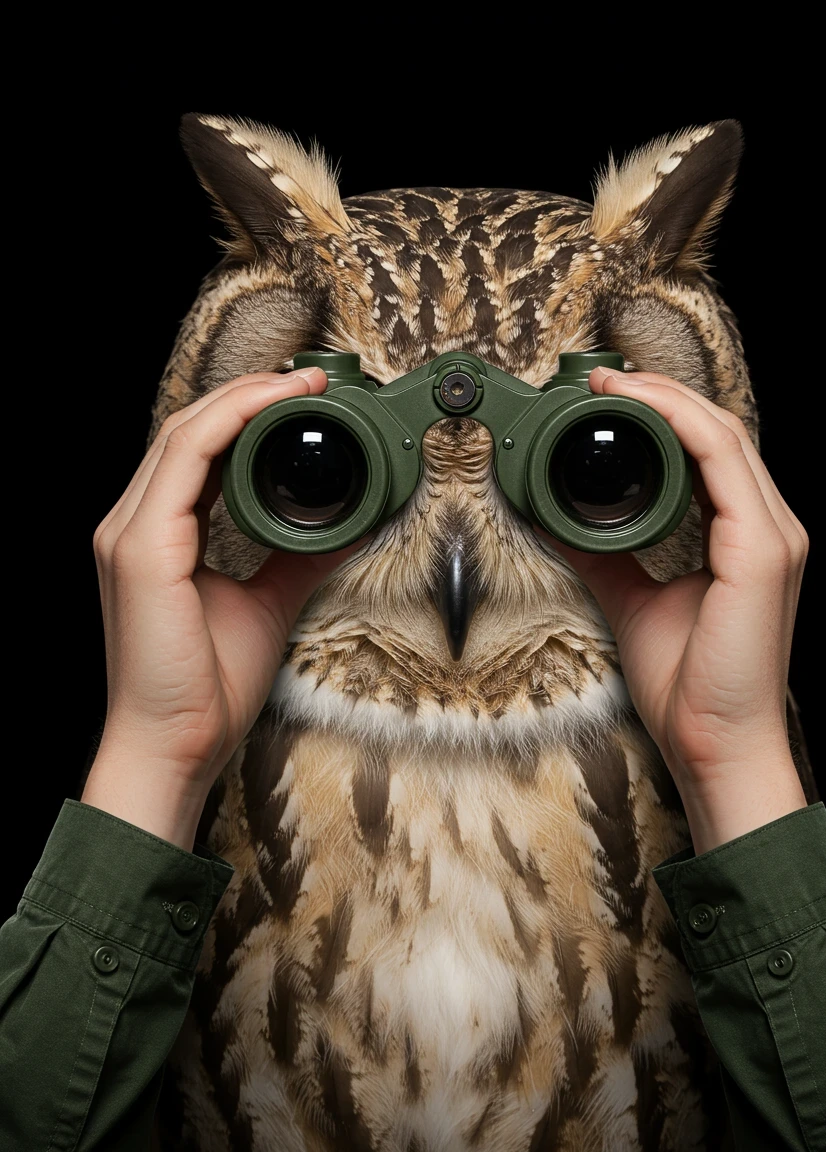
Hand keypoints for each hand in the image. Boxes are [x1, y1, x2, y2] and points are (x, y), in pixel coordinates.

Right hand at [82, 367, 360, 850]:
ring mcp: (130, 534)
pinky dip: (231, 426)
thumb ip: (297, 559)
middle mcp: (132, 526)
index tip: (304, 399)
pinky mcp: (141, 550)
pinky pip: (186, 462)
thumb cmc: (205, 688)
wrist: (175, 746)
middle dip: (250, 395)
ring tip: (302, 386)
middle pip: (188, 431)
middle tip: (314, 380)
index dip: (246, 415)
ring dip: (245, 400)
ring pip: (184, 434)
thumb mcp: (265, 604)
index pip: (197, 452)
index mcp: (154, 537)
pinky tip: (273, 412)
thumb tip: (344, 527)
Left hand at [543, 367, 808, 853]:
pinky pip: (723, 463)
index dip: (663, 412)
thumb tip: (561, 520)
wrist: (715, 746)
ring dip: (665, 400)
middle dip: (659, 394)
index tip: (604, 396)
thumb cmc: (690, 686)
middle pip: (720, 431)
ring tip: (610, 385)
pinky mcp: (763, 551)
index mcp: (746, 538)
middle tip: (597, 378)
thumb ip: (606, 556)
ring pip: (724, 435)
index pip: (712, 451)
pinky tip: (638, 411)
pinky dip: (679, 427)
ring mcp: (773, 536)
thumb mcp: (635, 602)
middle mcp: (769, 528)